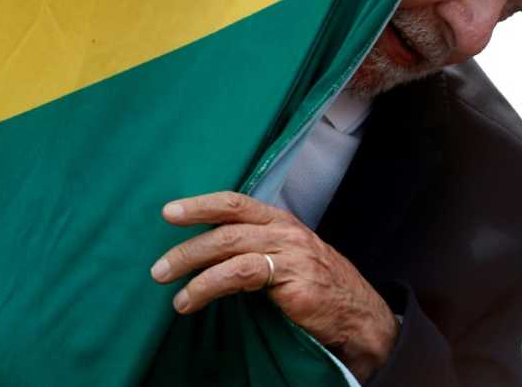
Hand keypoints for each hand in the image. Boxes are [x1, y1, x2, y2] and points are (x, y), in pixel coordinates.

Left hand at [150, 191, 398, 381]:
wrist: (362, 320)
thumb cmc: (319, 290)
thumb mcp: (288, 259)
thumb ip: (255, 248)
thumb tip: (205, 252)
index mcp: (282, 222)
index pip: (236, 202)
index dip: (201, 204)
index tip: (169, 212)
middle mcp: (286, 231)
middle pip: (227, 224)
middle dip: (188, 242)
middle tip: (158, 264)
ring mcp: (291, 254)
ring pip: (230, 248)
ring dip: (192, 268)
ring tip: (170, 289)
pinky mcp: (293, 281)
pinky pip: (240, 276)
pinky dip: (209, 286)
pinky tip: (192, 300)